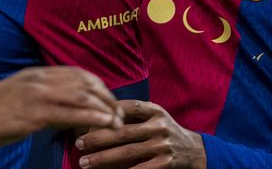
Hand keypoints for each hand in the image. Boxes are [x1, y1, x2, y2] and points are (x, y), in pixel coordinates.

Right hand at [0, 67, 123, 149]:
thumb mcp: (18, 91)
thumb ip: (40, 92)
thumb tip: (60, 103)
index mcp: (37, 74)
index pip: (77, 73)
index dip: (98, 85)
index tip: (108, 99)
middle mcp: (40, 80)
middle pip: (84, 83)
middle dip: (106, 98)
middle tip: (118, 113)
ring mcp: (38, 95)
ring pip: (81, 96)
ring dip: (104, 109)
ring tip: (116, 122)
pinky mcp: (35, 114)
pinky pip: (70, 114)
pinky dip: (91, 117)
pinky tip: (103, 123)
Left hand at [76, 100, 204, 167]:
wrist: (193, 149)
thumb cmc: (163, 129)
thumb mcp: (153, 115)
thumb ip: (132, 112)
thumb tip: (97, 112)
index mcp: (154, 110)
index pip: (126, 107)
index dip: (105, 113)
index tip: (85, 120)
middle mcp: (159, 126)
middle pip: (122, 132)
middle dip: (97, 138)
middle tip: (78, 143)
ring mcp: (163, 145)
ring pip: (127, 152)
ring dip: (103, 158)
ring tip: (85, 162)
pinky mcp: (166, 163)